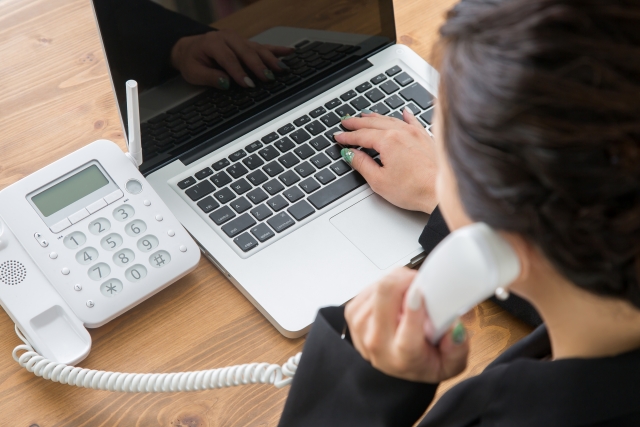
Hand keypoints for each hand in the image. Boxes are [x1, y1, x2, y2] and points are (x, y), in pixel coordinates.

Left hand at [171, 28, 293, 88]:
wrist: (190, 48)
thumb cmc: (192, 61)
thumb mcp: (193, 72)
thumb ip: (209, 77)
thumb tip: (226, 82)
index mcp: (212, 42)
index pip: (228, 58)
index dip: (239, 72)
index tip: (248, 84)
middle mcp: (227, 37)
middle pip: (246, 51)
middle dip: (258, 66)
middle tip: (268, 79)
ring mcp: (238, 39)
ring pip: (257, 48)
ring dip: (270, 59)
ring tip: (281, 70)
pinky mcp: (246, 43)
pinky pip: (263, 46)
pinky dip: (276, 50)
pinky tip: (289, 52)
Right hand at [334, 109, 437, 212]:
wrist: (440, 193)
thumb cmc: (414, 189)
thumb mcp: (379, 181)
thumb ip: (362, 164)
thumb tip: (350, 154)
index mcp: (388, 141)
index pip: (361, 135)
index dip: (347, 136)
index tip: (338, 137)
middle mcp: (402, 132)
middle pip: (374, 123)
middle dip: (357, 123)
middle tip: (346, 122)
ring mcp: (416, 134)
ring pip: (392, 119)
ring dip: (376, 118)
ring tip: (365, 116)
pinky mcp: (427, 139)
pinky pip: (413, 122)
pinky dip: (405, 116)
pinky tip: (404, 112)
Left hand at [345, 268, 468, 382]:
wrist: (393, 365)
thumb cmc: (422, 360)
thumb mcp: (450, 364)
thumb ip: (457, 349)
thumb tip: (454, 328)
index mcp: (403, 358)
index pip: (406, 335)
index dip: (413, 310)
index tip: (421, 294)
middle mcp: (377, 342)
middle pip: (386, 293)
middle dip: (407, 280)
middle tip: (422, 285)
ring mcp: (361, 325)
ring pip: (381, 285)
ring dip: (400, 284)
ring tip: (409, 298)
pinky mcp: (353, 311)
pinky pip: (373, 284)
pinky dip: (389, 286)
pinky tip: (396, 300)